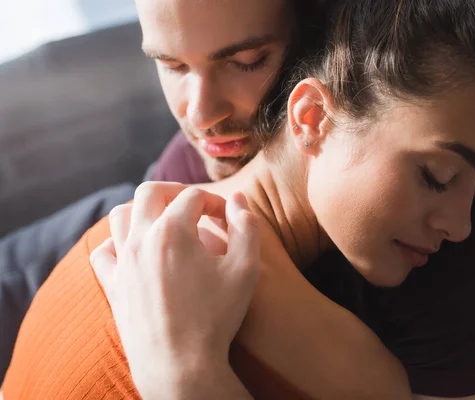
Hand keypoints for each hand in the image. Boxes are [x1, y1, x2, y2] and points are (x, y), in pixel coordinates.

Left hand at [90, 182, 259, 398]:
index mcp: (173, 230)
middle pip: (150, 192)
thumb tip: (237, 200)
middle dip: (175, 192)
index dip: (216, 203)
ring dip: (143, 210)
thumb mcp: (246, 269)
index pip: (194, 197)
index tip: (228, 220)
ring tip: (164, 222)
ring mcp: (122, 262)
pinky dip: (117, 242)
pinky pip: (103, 251)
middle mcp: (141, 239)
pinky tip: (136, 251)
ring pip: (120, 216)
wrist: (180, 365)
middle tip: (195, 207)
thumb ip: (246, 226)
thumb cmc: (216, 317)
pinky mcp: (112, 285)